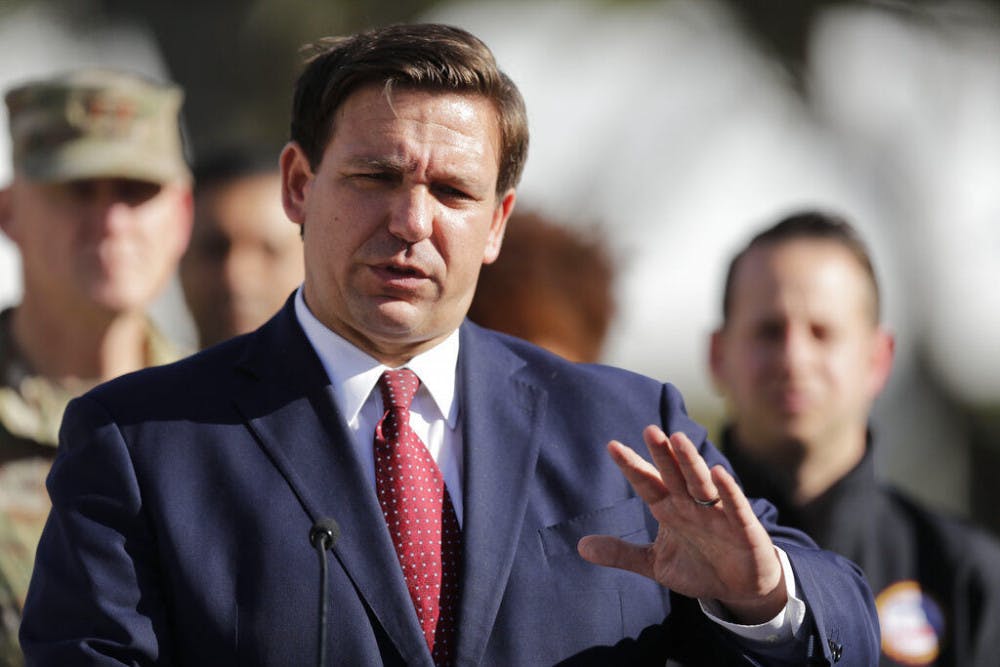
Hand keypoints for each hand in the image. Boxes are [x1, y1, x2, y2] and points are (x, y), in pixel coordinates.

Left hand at [578, 425, 786, 623]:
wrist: (739, 590)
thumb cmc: (698, 567)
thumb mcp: (654, 563)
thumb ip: (621, 553)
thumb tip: (580, 546)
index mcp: (670, 509)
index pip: (647, 483)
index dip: (632, 466)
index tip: (612, 446)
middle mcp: (692, 505)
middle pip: (674, 475)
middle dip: (662, 454)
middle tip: (649, 430)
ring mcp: (718, 515)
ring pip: (702, 483)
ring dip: (691, 462)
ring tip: (678, 439)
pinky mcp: (745, 530)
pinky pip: (735, 507)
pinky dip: (729, 491)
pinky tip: (719, 473)